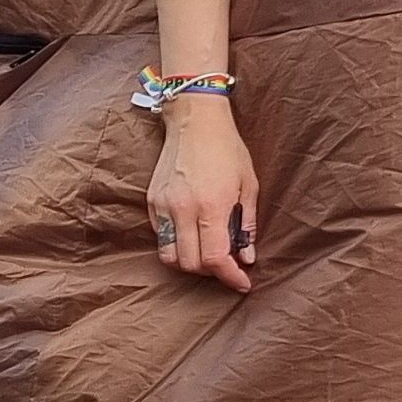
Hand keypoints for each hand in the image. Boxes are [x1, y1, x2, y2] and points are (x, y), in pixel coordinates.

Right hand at [145, 99, 255, 292]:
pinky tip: (192, 232)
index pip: (214, 259)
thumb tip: (246, 257)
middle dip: (210, 272)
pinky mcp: (152, 201)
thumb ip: (247, 224)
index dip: (230, 277)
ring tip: (207, 251)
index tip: (242, 282)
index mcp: (211, 206)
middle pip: (190, 264)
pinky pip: (160, 236)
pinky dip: (176, 243)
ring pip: (169, 256)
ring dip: (189, 262)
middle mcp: (182, 209)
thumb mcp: (249, 185)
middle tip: (227, 264)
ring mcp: (163, 206)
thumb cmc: (227, 149)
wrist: (195, 119)